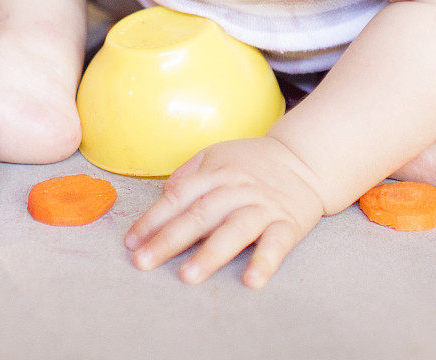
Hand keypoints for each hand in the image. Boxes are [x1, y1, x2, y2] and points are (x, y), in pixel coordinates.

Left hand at [123, 136, 325, 287]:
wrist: (303, 159)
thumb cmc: (251, 163)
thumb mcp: (216, 156)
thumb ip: (188, 175)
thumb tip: (163, 197)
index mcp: (215, 173)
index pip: (178, 196)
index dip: (153, 219)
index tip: (132, 241)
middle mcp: (236, 189)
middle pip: (200, 214)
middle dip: (169, 240)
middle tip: (143, 262)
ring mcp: (262, 207)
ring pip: (234, 230)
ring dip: (210, 254)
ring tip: (187, 276)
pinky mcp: (288, 224)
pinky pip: (276, 244)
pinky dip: (264, 262)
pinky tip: (251, 280)